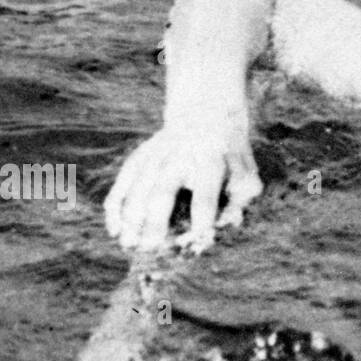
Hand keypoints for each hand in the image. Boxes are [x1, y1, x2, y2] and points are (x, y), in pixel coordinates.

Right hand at [103, 122, 262, 252]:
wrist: (207, 114)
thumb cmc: (231, 158)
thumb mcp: (246, 173)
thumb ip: (240, 199)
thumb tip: (229, 223)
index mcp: (210, 159)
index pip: (206, 189)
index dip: (204, 213)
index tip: (199, 236)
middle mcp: (179, 155)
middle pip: (163, 188)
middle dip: (155, 219)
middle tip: (150, 247)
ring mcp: (157, 154)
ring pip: (138, 185)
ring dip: (130, 215)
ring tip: (127, 243)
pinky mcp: (142, 155)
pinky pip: (124, 180)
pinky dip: (116, 203)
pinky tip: (113, 228)